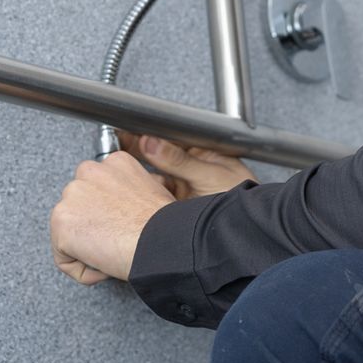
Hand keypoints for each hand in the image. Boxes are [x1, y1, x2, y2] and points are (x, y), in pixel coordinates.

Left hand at [50, 153, 178, 285]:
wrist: (162, 241)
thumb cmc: (168, 226)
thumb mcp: (155, 193)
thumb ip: (132, 193)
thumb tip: (128, 206)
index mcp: (115, 162)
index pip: (97, 189)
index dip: (109, 214)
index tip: (122, 227)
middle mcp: (89, 172)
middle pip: (78, 208)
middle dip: (94, 228)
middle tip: (118, 242)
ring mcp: (71, 196)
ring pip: (70, 233)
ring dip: (88, 249)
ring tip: (114, 253)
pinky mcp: (62, 223)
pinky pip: (64, 258)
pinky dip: (84, 269)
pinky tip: (105, 265)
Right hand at [120, 132, 256, 198]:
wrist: (247, 231)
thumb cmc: (243, 198)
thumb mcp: (211, 175)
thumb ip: (180, 161)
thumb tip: (153, 144)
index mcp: (202, 153)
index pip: (170, 138)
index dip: (148, 134)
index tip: (129, 131)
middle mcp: (190, 168)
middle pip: (158, 155)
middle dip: (137, 150)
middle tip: (115, 144)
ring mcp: (183, 187)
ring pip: (153, 176)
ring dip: (137, 175)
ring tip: (120, 170)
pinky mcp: (176, 206)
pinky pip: (155, 196)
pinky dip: (143, 195)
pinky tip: (134, 192)